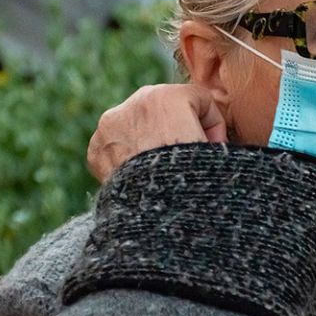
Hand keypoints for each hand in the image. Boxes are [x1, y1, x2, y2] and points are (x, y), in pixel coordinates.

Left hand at [87, 84, 227, 182]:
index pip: (198, 101)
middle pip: (167, 111)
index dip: (212, 127)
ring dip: (153, 144)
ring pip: (141, 127)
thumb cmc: (194, 182)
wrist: (158, 218)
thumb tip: (203, 133)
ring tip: (166, 173)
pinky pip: (120, 145)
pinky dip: (132, 159)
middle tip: (190, 162)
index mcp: (166, 97)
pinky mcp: (97, 149)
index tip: (213, 149)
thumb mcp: (218, 148)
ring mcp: (110, 127)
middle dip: (179, 132)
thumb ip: (209, 128)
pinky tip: (145, 178)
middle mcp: (133, 104)